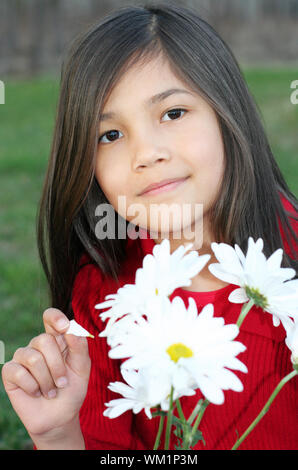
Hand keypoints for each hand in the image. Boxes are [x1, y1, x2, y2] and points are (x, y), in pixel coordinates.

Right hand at [1, 308, 90, 447]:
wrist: (59, 417)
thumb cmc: (72, 390)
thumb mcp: (82, 368)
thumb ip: (79, 346)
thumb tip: (71, 328)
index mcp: (57, 339)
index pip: (50, 317)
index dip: (55, 317)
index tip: (64, 327)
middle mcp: (38, 345)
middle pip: (43, 340)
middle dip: (57, 365)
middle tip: (62, 382)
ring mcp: (23, 357)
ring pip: (33, 358)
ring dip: (46, 380)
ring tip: (51, 391)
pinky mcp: (11, 372)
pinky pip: (18, 371)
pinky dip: (32, 386)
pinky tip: (36, 393)